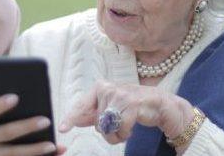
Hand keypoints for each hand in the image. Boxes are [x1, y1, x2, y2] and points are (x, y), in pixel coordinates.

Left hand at [58, 81, 193, 145]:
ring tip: (126, 128)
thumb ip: (94, 114)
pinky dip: (125, 134)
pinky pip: (121, 128)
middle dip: (108, 131)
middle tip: (119, 126)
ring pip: (108, 127)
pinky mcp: (132, 103)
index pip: (82, 105)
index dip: (71, 118)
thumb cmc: (135, 106)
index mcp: (101, 88)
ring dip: (117, 134)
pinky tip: (132, 128)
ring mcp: (120, 94)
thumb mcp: (112, 109)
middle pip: (97, 122)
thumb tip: (75, 119)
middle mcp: (108, 88)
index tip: (62, 128)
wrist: (161, 105)